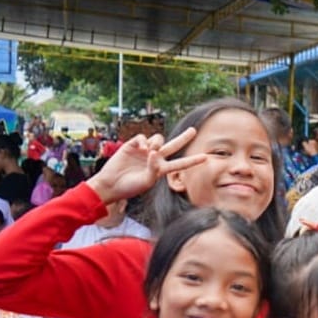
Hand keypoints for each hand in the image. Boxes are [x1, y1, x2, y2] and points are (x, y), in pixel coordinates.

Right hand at [86, 128, 206, 203]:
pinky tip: (142, 148)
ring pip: (158, 139)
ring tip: (150, 151)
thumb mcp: (146, 181)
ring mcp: (144, 151)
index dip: (192, 160)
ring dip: (157, 142)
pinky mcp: (132, 145)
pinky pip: (143, 137)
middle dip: (184, 137)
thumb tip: (154, 153)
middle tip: (194, 130)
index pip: (180, 164)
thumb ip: (153, 169)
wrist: (111, 185)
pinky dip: (144, 141)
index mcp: (161, 169)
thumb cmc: (130, 187)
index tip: (206, 157)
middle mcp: (155, 158)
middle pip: (173, 145)